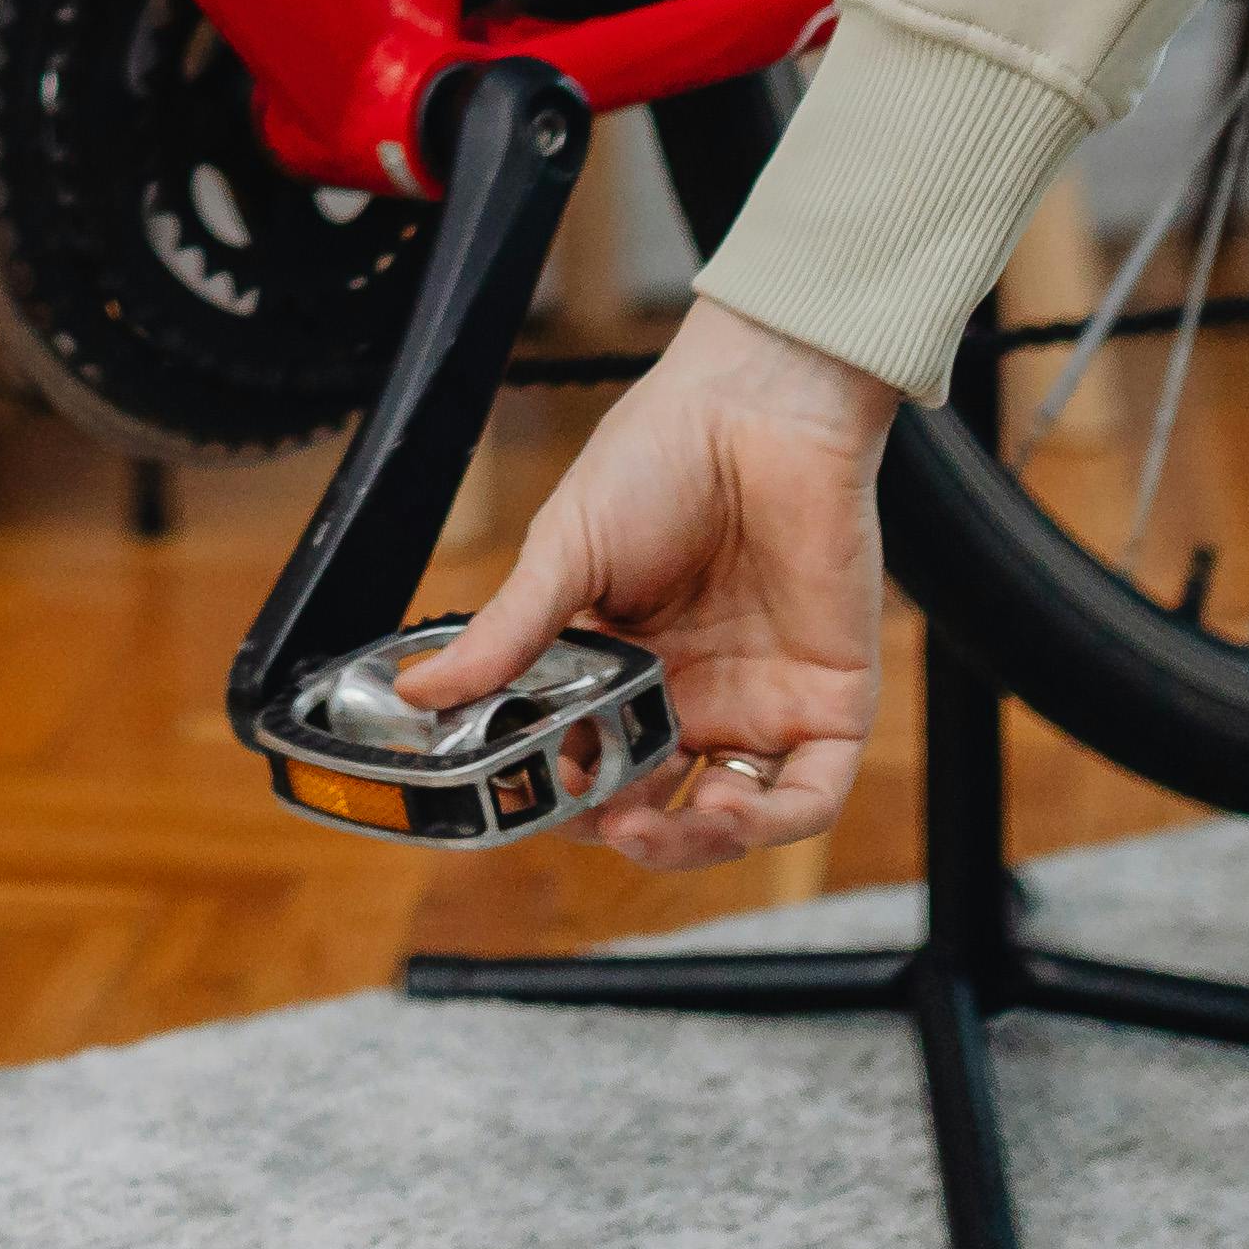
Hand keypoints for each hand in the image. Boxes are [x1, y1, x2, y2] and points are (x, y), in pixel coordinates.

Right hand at [395, 296, 902, 870]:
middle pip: (659, 802)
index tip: (525, 801)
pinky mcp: (829, 700)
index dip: (559, 797)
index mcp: (625, 665)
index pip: (588, 763)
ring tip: (646, 822)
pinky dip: (771, 820)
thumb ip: (506, 636)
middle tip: (596, 819)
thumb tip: (419, 692)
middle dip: (624, 830)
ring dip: (692, 844)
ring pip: (733, 817)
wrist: (759, 404)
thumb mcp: (564, 553)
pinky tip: (723, 806)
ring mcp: (763, 701)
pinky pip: (811, 794)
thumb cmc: (661, 456)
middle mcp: (694, 694)